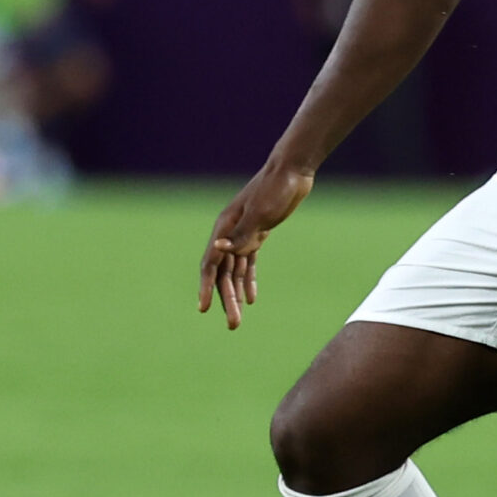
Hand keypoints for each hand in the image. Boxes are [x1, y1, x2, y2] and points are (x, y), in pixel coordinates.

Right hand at [198, 159, 314, 328]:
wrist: (292, 171)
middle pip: (223, 273)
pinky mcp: (258, 233)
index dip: (206, 287)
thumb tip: (219, 249)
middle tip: (233, 325)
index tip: (203, 309)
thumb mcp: (260, 213)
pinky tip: (251, 298)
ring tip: (237, 320)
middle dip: (226, 299)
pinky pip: (248, 263)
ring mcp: (244, 234)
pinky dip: (248, 280)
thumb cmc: (275, 188)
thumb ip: (242, 233)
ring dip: (236, 295)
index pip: (211, 263)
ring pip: (235, 271)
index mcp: (225, 226)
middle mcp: (229, 233)